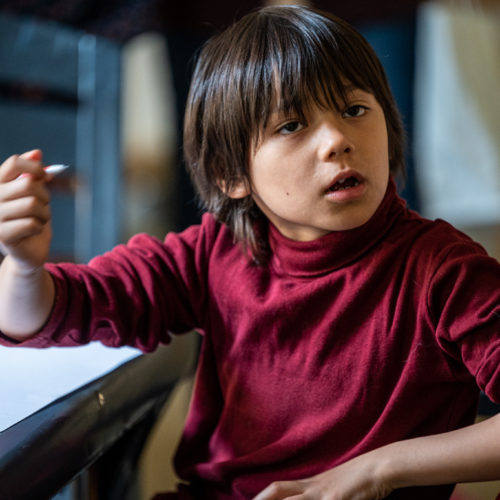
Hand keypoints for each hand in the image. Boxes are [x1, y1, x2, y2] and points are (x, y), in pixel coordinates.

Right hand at [0, 150, 51, 268]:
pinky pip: (32, 223)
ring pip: (33, 204)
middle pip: (28, 184)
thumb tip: (37, 153)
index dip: (35, 166)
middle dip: (44, 195)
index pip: (14, 163)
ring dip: (44, 213)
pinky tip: (34, 231)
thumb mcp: (34, 195)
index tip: (44, 175)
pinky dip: (40, 227)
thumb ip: (34, 176)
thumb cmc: (31, 219)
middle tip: (43, 206)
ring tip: (39, 219)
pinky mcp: (2, 236)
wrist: (28, 251)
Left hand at [253, 453, 392, 499]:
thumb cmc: (359, 479)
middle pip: (280, 492)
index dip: (262, 496)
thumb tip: (308, 495)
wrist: (378, 467)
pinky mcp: (337, 499)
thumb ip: (319, 493)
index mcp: (311, 483)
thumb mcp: (334, 486)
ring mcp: (324, 494)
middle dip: (263, 499)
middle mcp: (313, 488)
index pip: (279, 488)